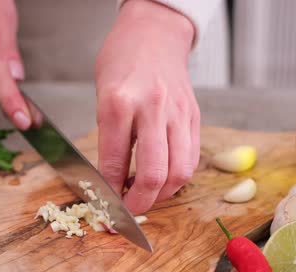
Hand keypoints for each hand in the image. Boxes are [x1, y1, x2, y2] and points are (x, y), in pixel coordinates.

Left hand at [95, 0, 199, 213]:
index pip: (114, 163)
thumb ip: (109, 139)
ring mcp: (178, 112)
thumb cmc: (122, 62)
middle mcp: (152, 108)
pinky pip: (191, 157)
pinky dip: (178, 177)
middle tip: (128, 213)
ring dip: (163, 195)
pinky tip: (164, 179)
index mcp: (119, 103)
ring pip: (180, 171)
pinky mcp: (194, 116)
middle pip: (154, 174)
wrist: (154, 33)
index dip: (109, 195)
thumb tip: (111, 182)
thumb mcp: (101, 96)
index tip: (106, 210)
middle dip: (139, 204)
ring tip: (147, 197)